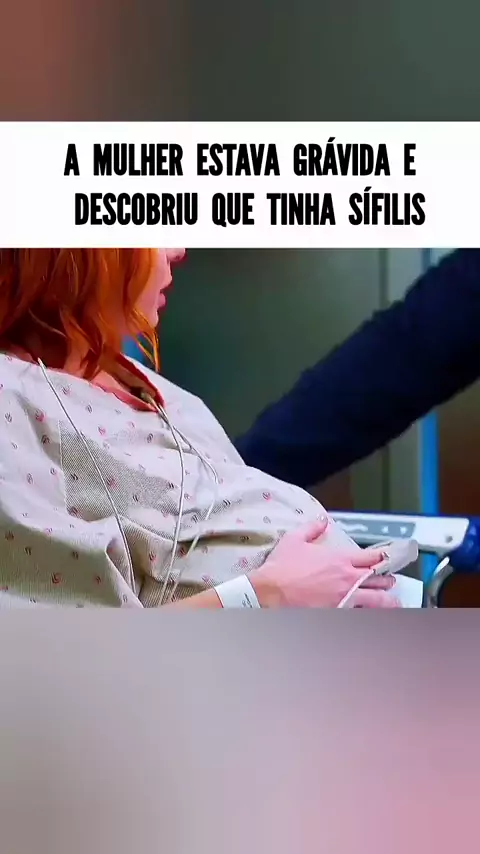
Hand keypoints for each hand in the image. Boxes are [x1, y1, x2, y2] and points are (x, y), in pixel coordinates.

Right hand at [249, 517, 398, 608]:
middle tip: (391, 581)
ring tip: (393, 602)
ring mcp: (345, 598)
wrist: (271, 592)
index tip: (386, 557)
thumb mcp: (294, 539)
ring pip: (376, 600)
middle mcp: (348, 578)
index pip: (371, 556)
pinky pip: (361, 613)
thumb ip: (312, 528)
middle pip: (378, 579)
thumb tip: (323, 520)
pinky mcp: (338, 613)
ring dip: (387, 600)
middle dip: (386, 579)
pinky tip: (372, 614)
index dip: (381, 557)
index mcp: (341, 559)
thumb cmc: (282, 566)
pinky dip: (368, 612)